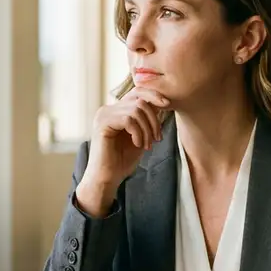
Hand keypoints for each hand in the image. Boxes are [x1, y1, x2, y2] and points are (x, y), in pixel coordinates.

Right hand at [75, 88, 168, 216]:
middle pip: (140, 99)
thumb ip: (147, 120)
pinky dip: (138, 133)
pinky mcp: (103, 123)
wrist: (107, 178)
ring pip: (136, 109)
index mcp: (116, 110)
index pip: (137, 92)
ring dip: (147, 129)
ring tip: (146, 145)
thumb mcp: (140, 136)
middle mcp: (108, 109)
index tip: (167, 105)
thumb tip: (162, 103)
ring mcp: (104, 115)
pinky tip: (138, 145)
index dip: (154, 95)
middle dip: (154, 119)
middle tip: (157, 138)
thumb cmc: (122, 161)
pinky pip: (129, 119)